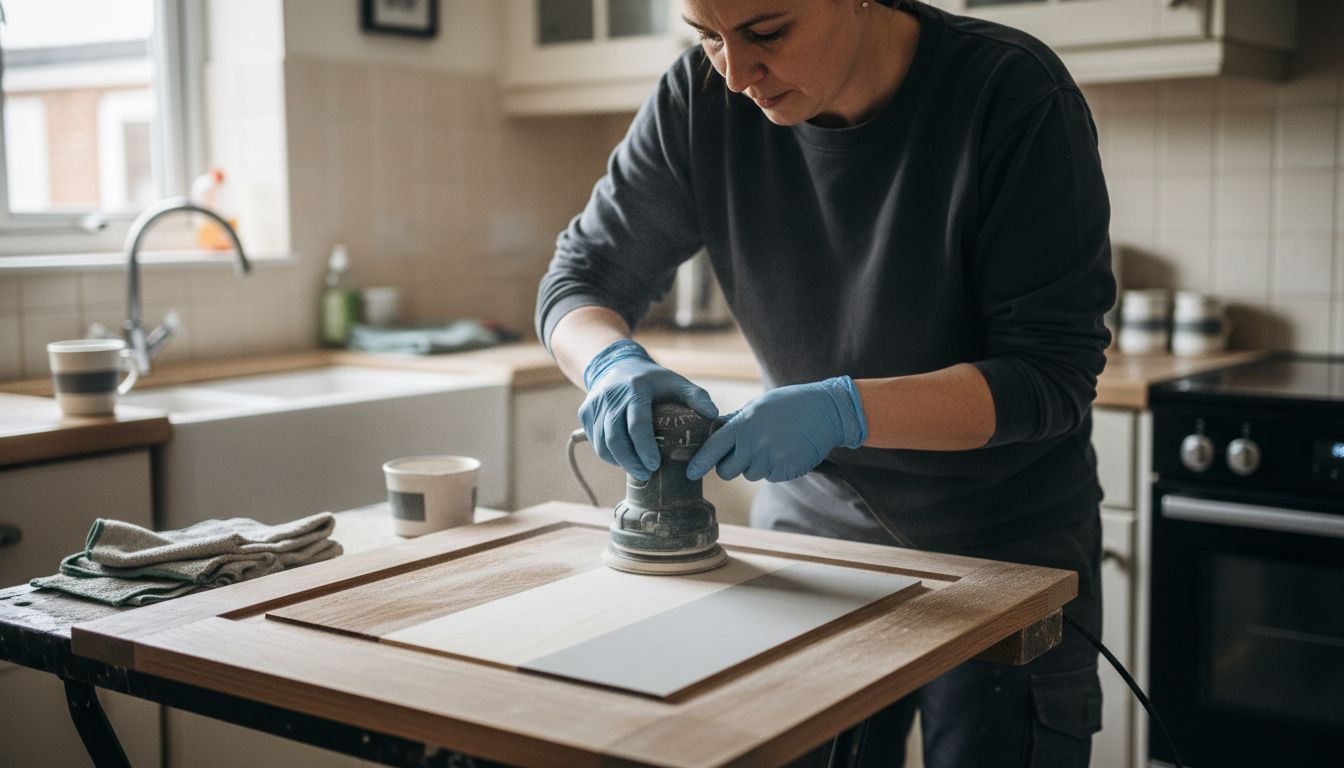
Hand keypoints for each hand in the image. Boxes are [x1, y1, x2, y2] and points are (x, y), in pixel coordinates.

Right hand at [580, 339, 717, 480]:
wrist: (617, 365)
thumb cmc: (652, 380)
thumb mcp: (676, 382)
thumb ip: (696, 398)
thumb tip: (714, 416)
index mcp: (635, 389)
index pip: (637, 424)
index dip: (645, 449)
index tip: (655, 465)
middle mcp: (611, 396)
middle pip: (615, 438)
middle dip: (630, 461)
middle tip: (646, 474)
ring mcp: (595, 404)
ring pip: (602, 443)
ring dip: (618, 461)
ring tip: (636, 469)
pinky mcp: (585, 412)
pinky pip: (594, 440)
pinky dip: (608, 454)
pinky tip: (623, 458)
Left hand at [686, 376, 867, 482]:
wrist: (827, 412)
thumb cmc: (788, 404)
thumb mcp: (757, 406)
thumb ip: (733, 421)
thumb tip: (711, 430)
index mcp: (743, 425)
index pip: (712, 450)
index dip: (699, 463)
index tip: (690, 473)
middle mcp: (754, 445)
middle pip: (726, 471)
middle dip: (728, 466)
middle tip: (740, 453)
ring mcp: (770, 460)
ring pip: (748, 474)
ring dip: (753, 465)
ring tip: (770, 444)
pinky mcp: (785, 472)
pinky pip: (768, 476)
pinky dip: (772, 467)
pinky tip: (783, 450)